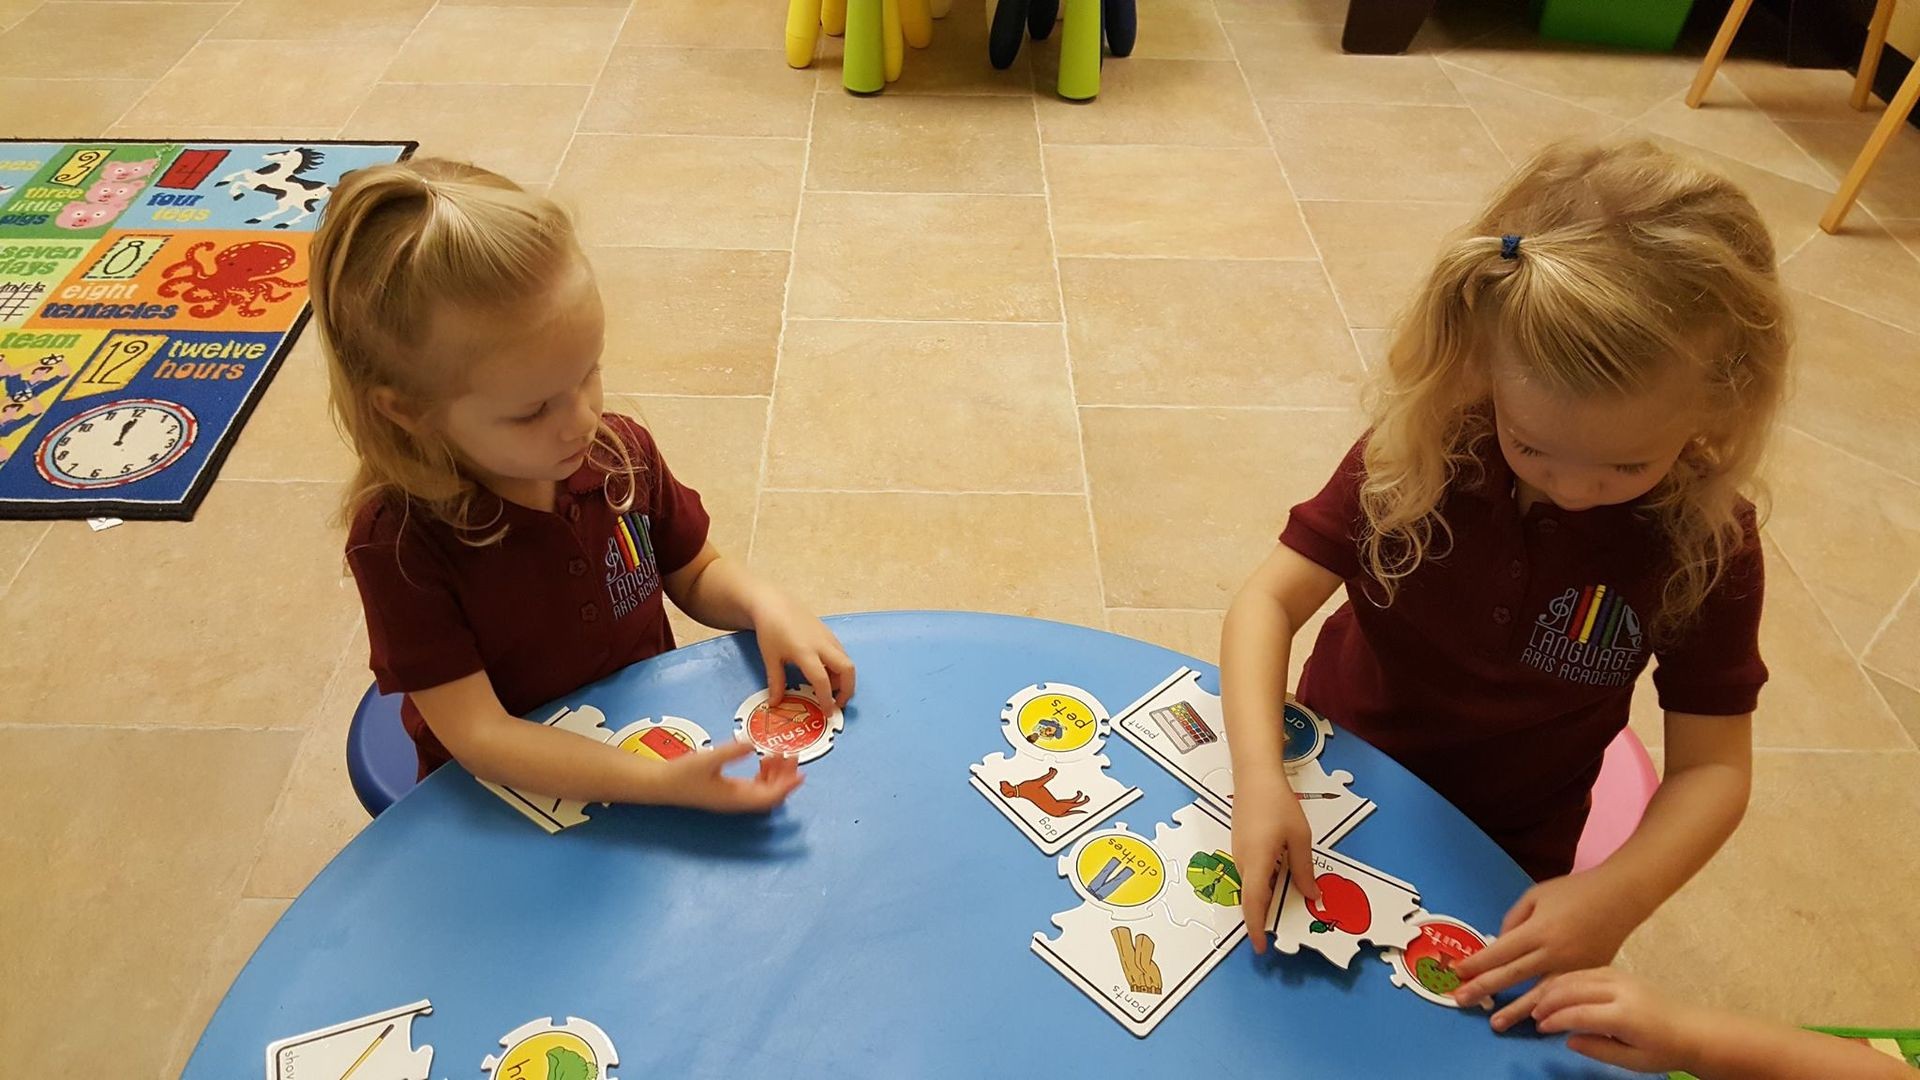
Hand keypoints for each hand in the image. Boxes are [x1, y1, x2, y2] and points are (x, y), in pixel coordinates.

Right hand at [653, 740, 803, 812]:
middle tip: (793, 754)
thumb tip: (752, 742)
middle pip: (771, 796)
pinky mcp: (728, 792)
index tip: (801, 772)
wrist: (661, 785)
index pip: (770, 796)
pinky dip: (764, 775)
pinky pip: (755, 787)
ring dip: (776, 775)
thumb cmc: (683, 773)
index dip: (787, 786)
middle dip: (785, 778)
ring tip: (780, 754)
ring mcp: (734, 798)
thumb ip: (731, 751)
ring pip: (764, 791)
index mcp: (736, 798)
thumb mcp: (708, 759)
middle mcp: (738, 802)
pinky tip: (763, 759)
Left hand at [750, 591, 854, 708]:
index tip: (828, 713)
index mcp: (806, 652)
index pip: (822, 680)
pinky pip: (841, 653)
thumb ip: (776, 682)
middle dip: (848, 690)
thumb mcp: (771, 658)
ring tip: (830, 690)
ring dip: (844, 679)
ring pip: (847, 661)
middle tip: (838, 704)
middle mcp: (822, 645)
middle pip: (847, 669)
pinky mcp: (829, 633)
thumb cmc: (770, 630)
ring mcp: (828, 637)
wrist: (774, 603)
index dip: (827, 699)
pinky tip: (826, 673)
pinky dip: (840, 667)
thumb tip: (775, 704)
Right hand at [1231, 768, 1319, 952]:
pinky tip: (1279, 880)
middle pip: (1252, 897)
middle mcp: (1243, 862)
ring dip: (1265, 900)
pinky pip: (1251, 874)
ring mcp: (1239, 854)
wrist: (1254, 776)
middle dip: (1263, 918)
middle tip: (1280, 932)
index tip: (1261, 947)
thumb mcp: (1299, 837)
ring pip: (1251, 885)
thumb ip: (1303, 869)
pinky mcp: (1240, 846)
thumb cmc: (1278, 804)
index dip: (1256, 927)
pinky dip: (1263, 885)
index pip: (1254, 902)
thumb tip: (1312, 897)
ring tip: (1284, 908)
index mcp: (1257, 862)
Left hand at [1451, 868, 1647, 1028]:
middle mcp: (1553, 953)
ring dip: (1515, 1010)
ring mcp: (1573, 968)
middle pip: (1512, 975)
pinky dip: (1546, 1008)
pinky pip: (1562, 995)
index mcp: (1538, 931)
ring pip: (1538, 994)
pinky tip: (1533, 1018)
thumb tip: (1499, 944)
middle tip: (1460, 1001)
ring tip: (1495, 1024)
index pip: (1500, 953)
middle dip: (1484, 989)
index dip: (1477, 964)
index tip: (1456, 973)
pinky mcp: (1588, 975)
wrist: (1620, 897)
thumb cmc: (1573, 892)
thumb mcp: (1536, 896)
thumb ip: (1513, 920)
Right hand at [1531, 967, 1707, 1072]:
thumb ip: (1598, 1049)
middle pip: (1573, 988)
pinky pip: (1586, 971)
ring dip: (1554, 987)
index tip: (1540, 1027)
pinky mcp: (1621, 973)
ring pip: (1577, 975)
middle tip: (1533, 1014)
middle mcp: (1620, 990)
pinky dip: (1567, 978)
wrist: (1694, 1030)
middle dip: (1548, 1000)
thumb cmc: (1663, 1051)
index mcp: (1624, 1015)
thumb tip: (1567, 1039)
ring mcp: (1621, 977)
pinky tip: (1557, 987)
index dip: (1555, 1020)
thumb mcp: (1632, 1061)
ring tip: (1539, 1001)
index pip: (1579, 1013)